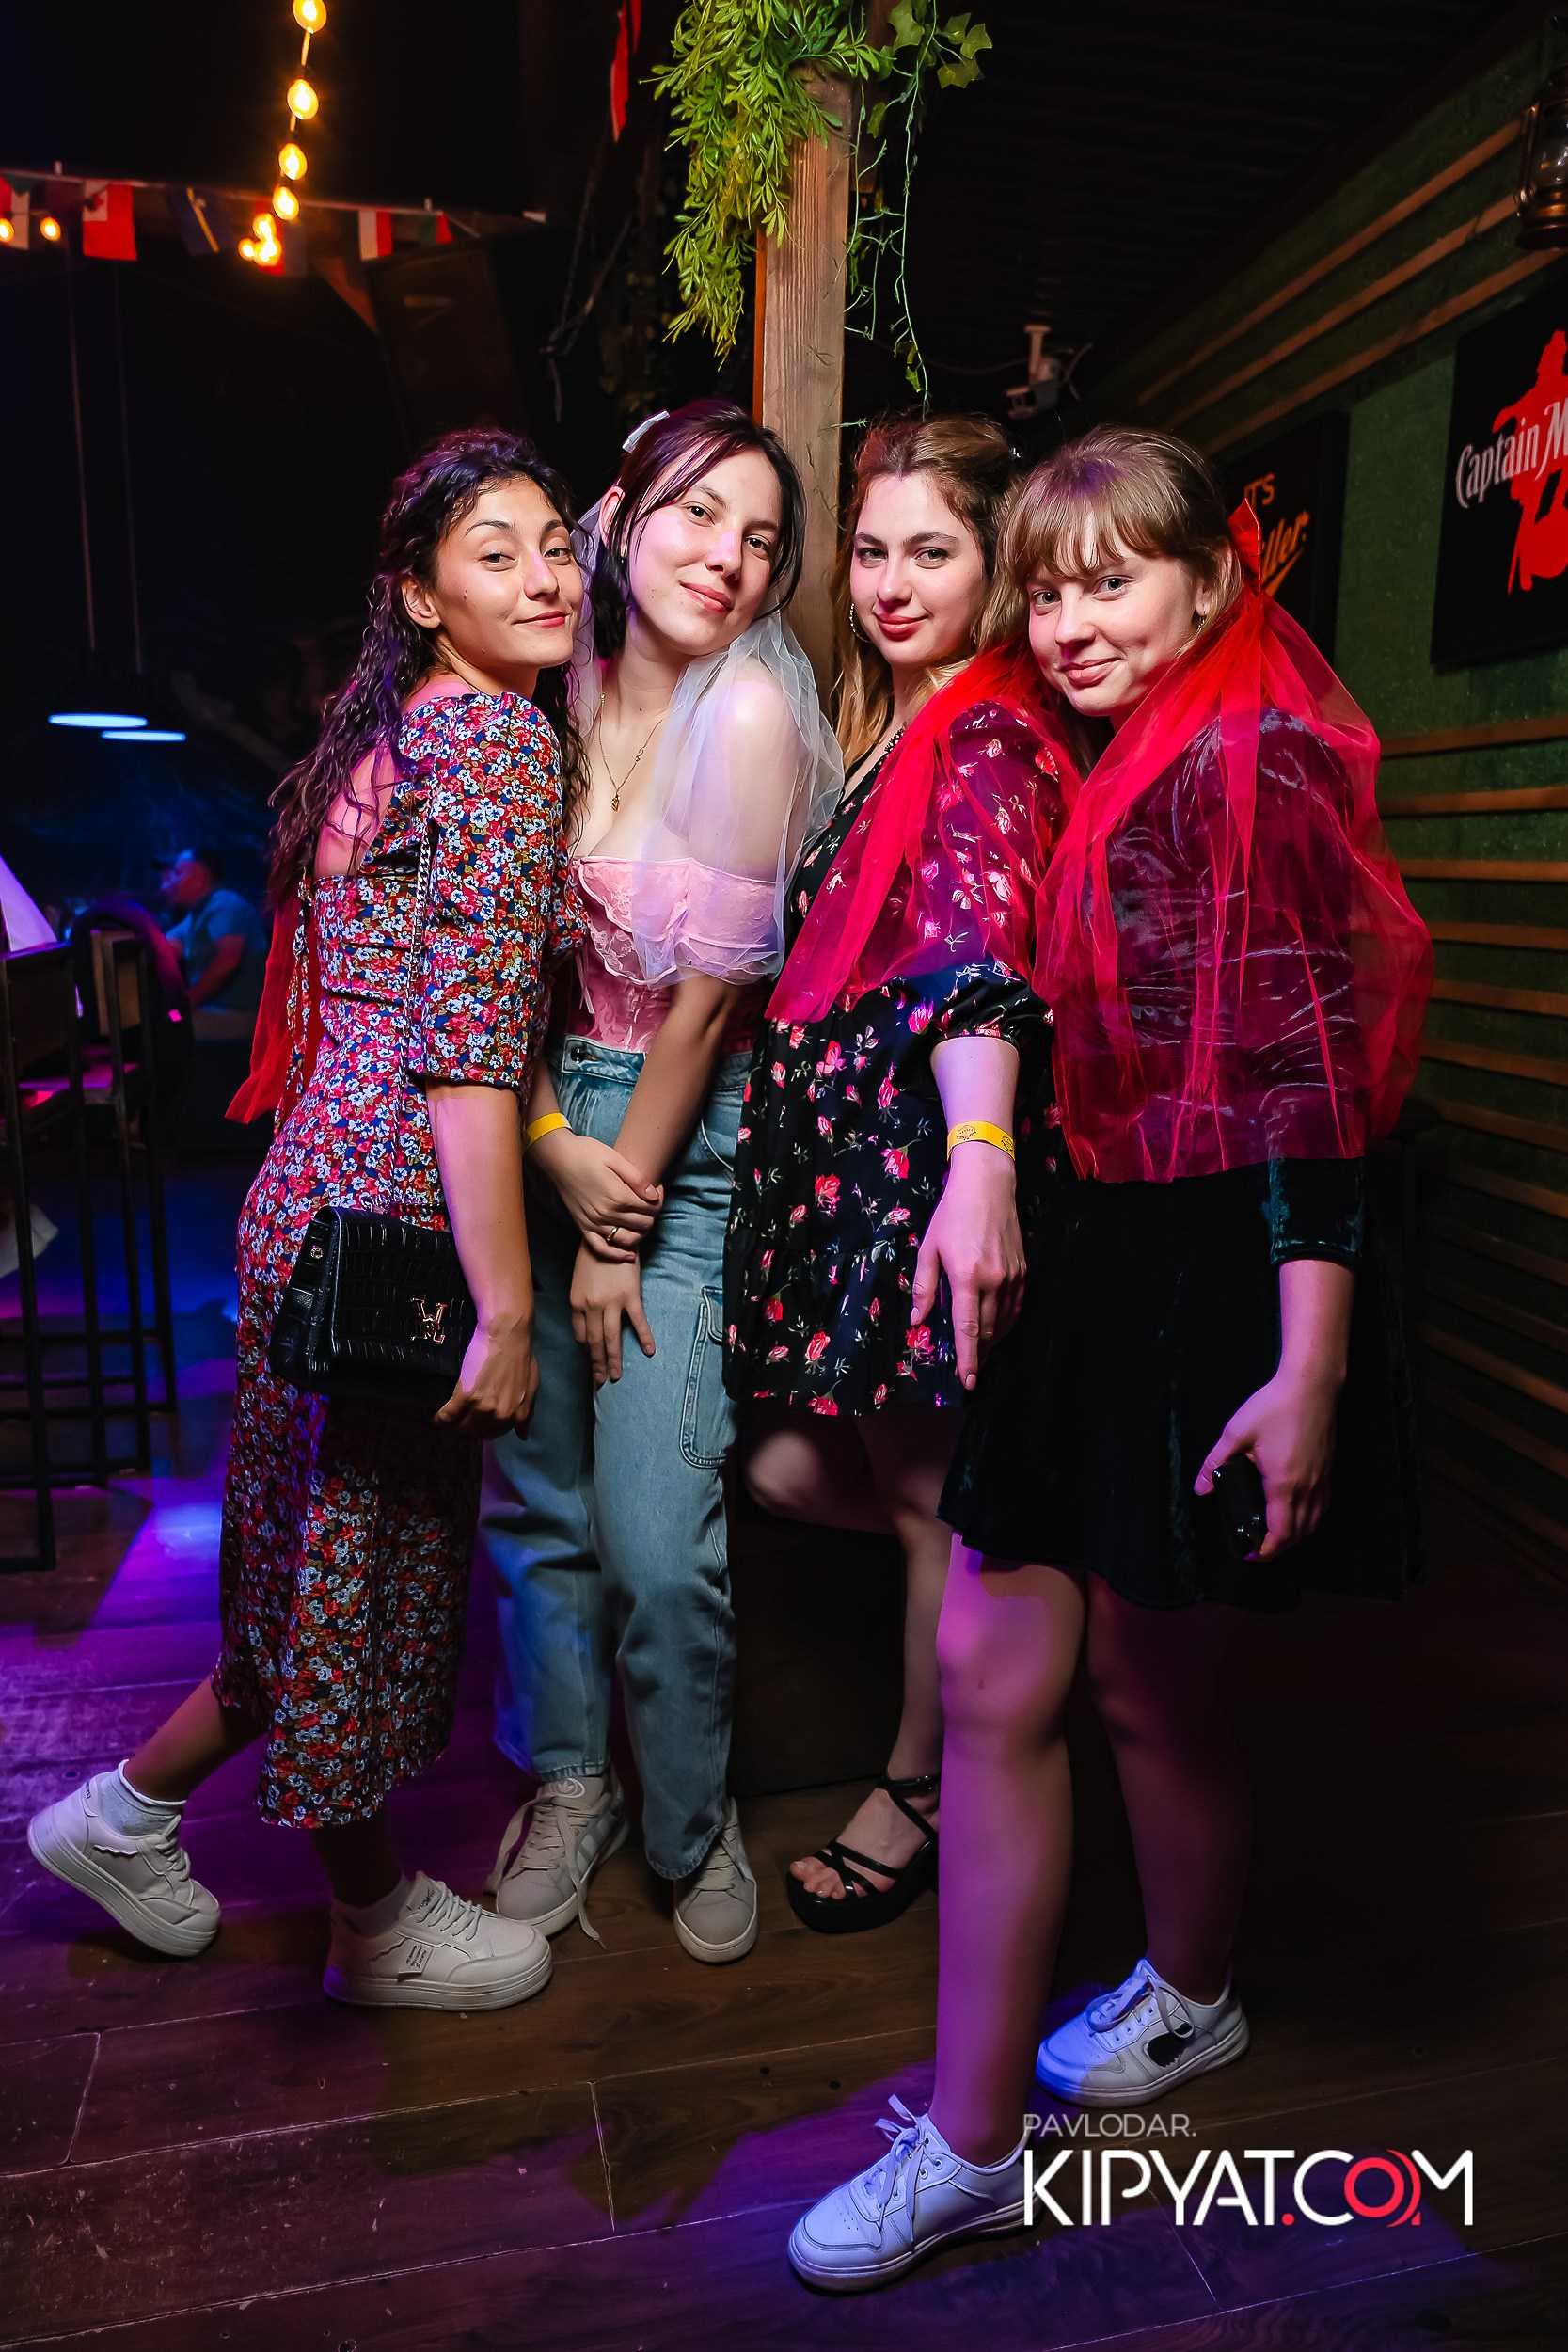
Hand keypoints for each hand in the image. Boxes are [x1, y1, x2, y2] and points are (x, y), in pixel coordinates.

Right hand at [435, 1313, 537, 1436]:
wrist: (507, 1334)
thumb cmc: (520, 1355)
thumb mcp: (531, 1386)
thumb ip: (527, 1411)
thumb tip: (523, 1436)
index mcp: (518, 1415)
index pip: (493, 1434)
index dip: (481, 1429)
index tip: (472, 1423)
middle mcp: (501, 1416)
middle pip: (475, 1432)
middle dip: (465, 1428)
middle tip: (457, 1418)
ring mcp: (483, 1408)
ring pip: (460, 1427)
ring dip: (451, 1425)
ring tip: (444, 1418)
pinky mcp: (465, 1397)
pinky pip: (446, 1416)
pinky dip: (437, 1419)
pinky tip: (433, 1417)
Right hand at [531, 1130, 661, 1262]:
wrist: (558, 1159)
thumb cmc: (587, 1154)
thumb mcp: (615, 1158)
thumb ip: (637, 1179)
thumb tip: (655, 1195)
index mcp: (618, 1195)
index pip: (650, 1208)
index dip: (659, 1200)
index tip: (658, 1189)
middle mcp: (606, 1213)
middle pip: (642, 1224)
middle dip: (652, 1215)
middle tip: (651, 1203)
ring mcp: (594, 1222)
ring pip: (627, 1239)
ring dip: (640, 1234)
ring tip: (643, 1222)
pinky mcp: (583, 1227)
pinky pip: (602, 1248)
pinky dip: (617, 1254)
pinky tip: (630, 1254)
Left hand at [570, 1243, 655, 1386]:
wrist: (610, 1235)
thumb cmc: (592, 1257)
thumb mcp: (579, 1281)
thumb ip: (582, 1304)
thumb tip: (589, 1325)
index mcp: (577, 1303)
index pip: (580, 1334)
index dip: (586, 1350)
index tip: (591, 1360)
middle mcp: (592, 1306)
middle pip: (594, 1341)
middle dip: (597, 1363)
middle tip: (601, 1381)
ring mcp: (612, 1302)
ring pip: (612, 1337)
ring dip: (614, 1359)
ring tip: (617, 1375)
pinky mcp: (630, 1295)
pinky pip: (638, 1321)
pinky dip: (644, 1337)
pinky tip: (649, 1351)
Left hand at [911, 1142, 1026, 1389]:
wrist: (988, 1185)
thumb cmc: (952, 1214)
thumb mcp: (929, 1248)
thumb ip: (925, 1287)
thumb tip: (918, 1321)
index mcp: (967, 1277)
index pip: (968, 1329)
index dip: (968, 1358)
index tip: (968, 1381)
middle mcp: (994, 1281)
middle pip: (988, 1330)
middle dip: (978, 1352)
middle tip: (967, 1367)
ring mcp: (1012, 1276)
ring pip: (1005, 1321)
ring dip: (992, 1339)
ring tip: (979, 1350)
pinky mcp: (1023, 1270)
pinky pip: (1016, 1306)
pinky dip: (1006, 1321)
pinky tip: (996, 1325)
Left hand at [1194, 1365, 1341, 1556]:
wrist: (1311, 1385)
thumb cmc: (1276, 1405)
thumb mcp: (1236, 1433)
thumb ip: (1215, 1463)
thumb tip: (1201, 1487)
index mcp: (1284, 1483)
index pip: (1280, 1533)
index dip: (1265, 1551)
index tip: (1251, 1554)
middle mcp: (1308, 1487)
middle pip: (1298, 1534)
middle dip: (1278, 1547)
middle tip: (1257, 1546)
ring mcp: (1322, 1480)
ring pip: (1313, 1522)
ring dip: (1295, 1533)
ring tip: (1273, 1531)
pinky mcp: (1328, 1470)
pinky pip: (1322, 1506)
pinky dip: (1309, 1517)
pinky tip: (1294, 1507)